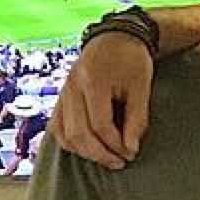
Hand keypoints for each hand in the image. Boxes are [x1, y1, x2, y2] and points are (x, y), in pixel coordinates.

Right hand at [50, 32, 155, 166]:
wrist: (114, 37)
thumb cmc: (131, 60)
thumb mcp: (141, 86)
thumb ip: (137, 119)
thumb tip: (130, 149)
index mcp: (92, 81)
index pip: (100, 125)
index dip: (116, 144)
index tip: (132, 153)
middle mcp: (71, 87)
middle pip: (79, 133)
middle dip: (101, 154)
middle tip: (121, 162)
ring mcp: (62, 92)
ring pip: (64, 134)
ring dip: (85, 152)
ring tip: (107, 158)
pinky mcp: (60, 97)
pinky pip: (57, 128)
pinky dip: (71, 143)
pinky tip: (89, 149)